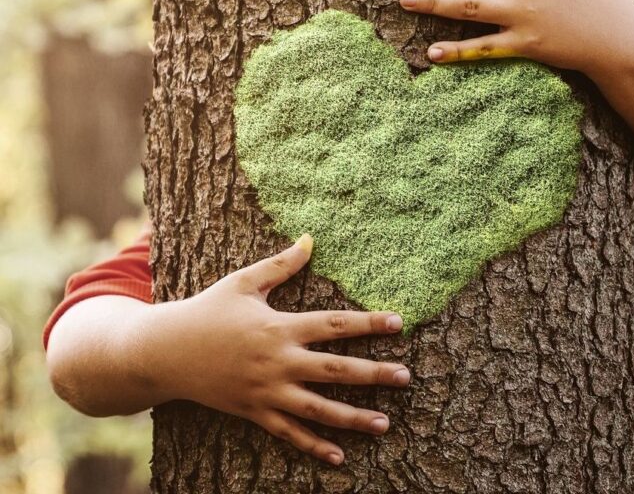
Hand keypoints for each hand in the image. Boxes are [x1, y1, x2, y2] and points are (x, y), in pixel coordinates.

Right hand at [135, 235, 408, 465]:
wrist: (165, 351)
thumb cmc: (208, 310)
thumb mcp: (244, 282)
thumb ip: (281, 265)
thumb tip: (311, 239)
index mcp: (280, 327)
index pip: (334, 324)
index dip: (368, 323)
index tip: (398, 323)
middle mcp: (278, 362)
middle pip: (335, 370)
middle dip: (374, 374)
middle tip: (406, 377)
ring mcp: (266, 392)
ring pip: (317, 409)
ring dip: (353, 417)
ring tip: (385, 423)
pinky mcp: (253, 413)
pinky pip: (288, 433)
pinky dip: (313, 446)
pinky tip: (339, 456)